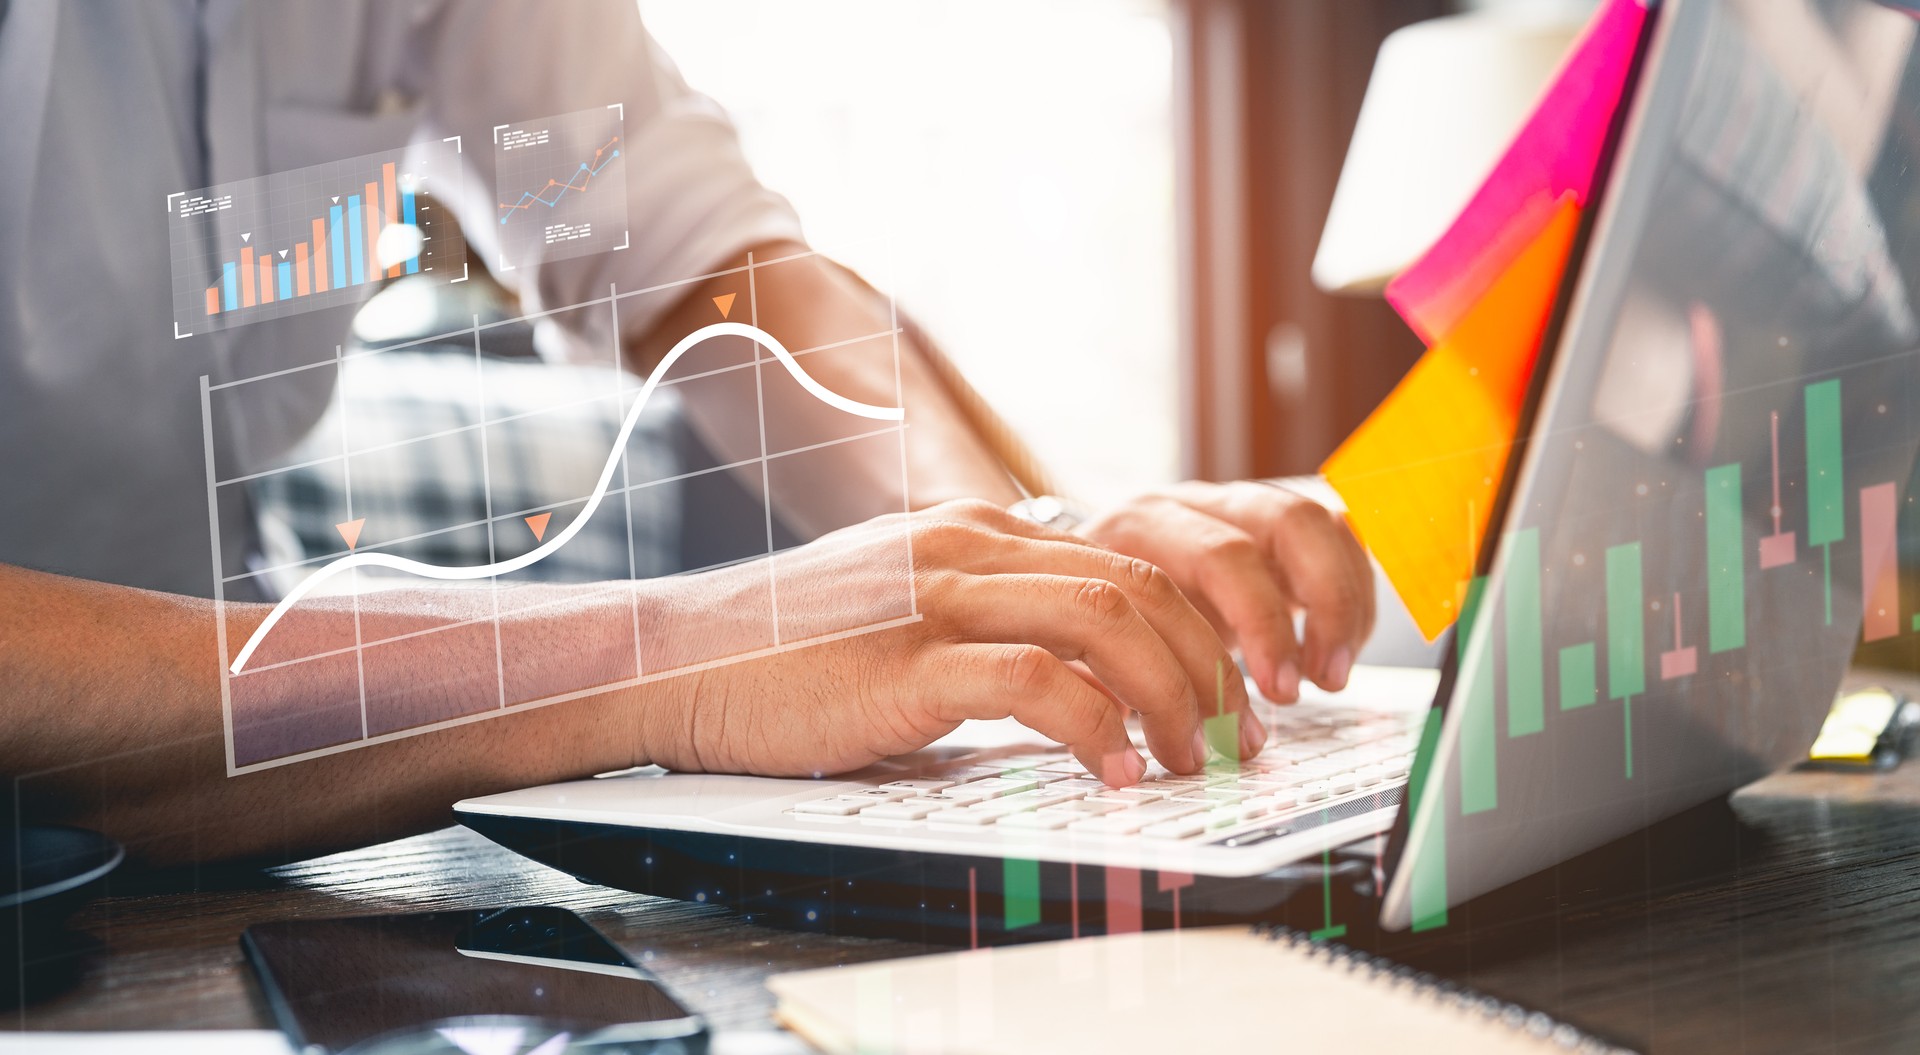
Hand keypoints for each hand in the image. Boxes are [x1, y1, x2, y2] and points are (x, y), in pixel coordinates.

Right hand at [633, 500, 1258, 785]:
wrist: (672, 659)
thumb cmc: (782, 651)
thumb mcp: (900, 604)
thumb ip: (982, 616)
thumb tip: (1070, 672)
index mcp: (974, 532)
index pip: (1128, 561)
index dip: (1197, 629)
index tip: (1225, 693)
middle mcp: (968, 547)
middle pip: (1138, 585)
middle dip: (1208, 665)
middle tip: (1234, 736)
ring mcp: (937, 598)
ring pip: (1107, 621)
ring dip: (1170, 696)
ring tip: (1190, 760)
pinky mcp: (906, 662)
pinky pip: (1036, 683)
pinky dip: (1096, 729)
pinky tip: (1115, 773)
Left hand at [1078, 481, 1374, 701]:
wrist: (1067, 573)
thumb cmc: (1077, 617)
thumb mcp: (1075, 641)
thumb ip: (1099, 681)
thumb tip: (1120, 742)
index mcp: (1142, 525)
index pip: (1224, 556)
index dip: (1263, 624)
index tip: (1279, 691)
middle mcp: (1196, 505)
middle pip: (1287, 522)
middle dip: (1322, 606)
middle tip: (1318, 681)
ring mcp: (1237, 509)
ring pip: (1320, 523)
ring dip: (1344, 601)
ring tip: (1331, 673)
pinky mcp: (1270, 529)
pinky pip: (1335, 537)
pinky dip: (1351, 593)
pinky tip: (1337, 647)